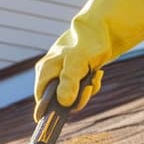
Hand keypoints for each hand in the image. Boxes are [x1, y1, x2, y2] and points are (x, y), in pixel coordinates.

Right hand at [34, 0, 143, 120]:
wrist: (102, 28)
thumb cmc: (87, 44)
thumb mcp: (78, 63)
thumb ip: (70, 82)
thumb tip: (64, 102)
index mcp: (45, 71)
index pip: (41, 100)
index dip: (50, 111)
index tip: (63, 115)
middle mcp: (49, 73)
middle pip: (59, 100)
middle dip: (76, 98)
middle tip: (88, 87)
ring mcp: (61, 74)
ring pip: (71, 94)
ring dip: (85, 91)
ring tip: (94, 76)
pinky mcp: (72, 73)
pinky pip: (79, 88)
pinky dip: (89, 84)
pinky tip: (96, 73)